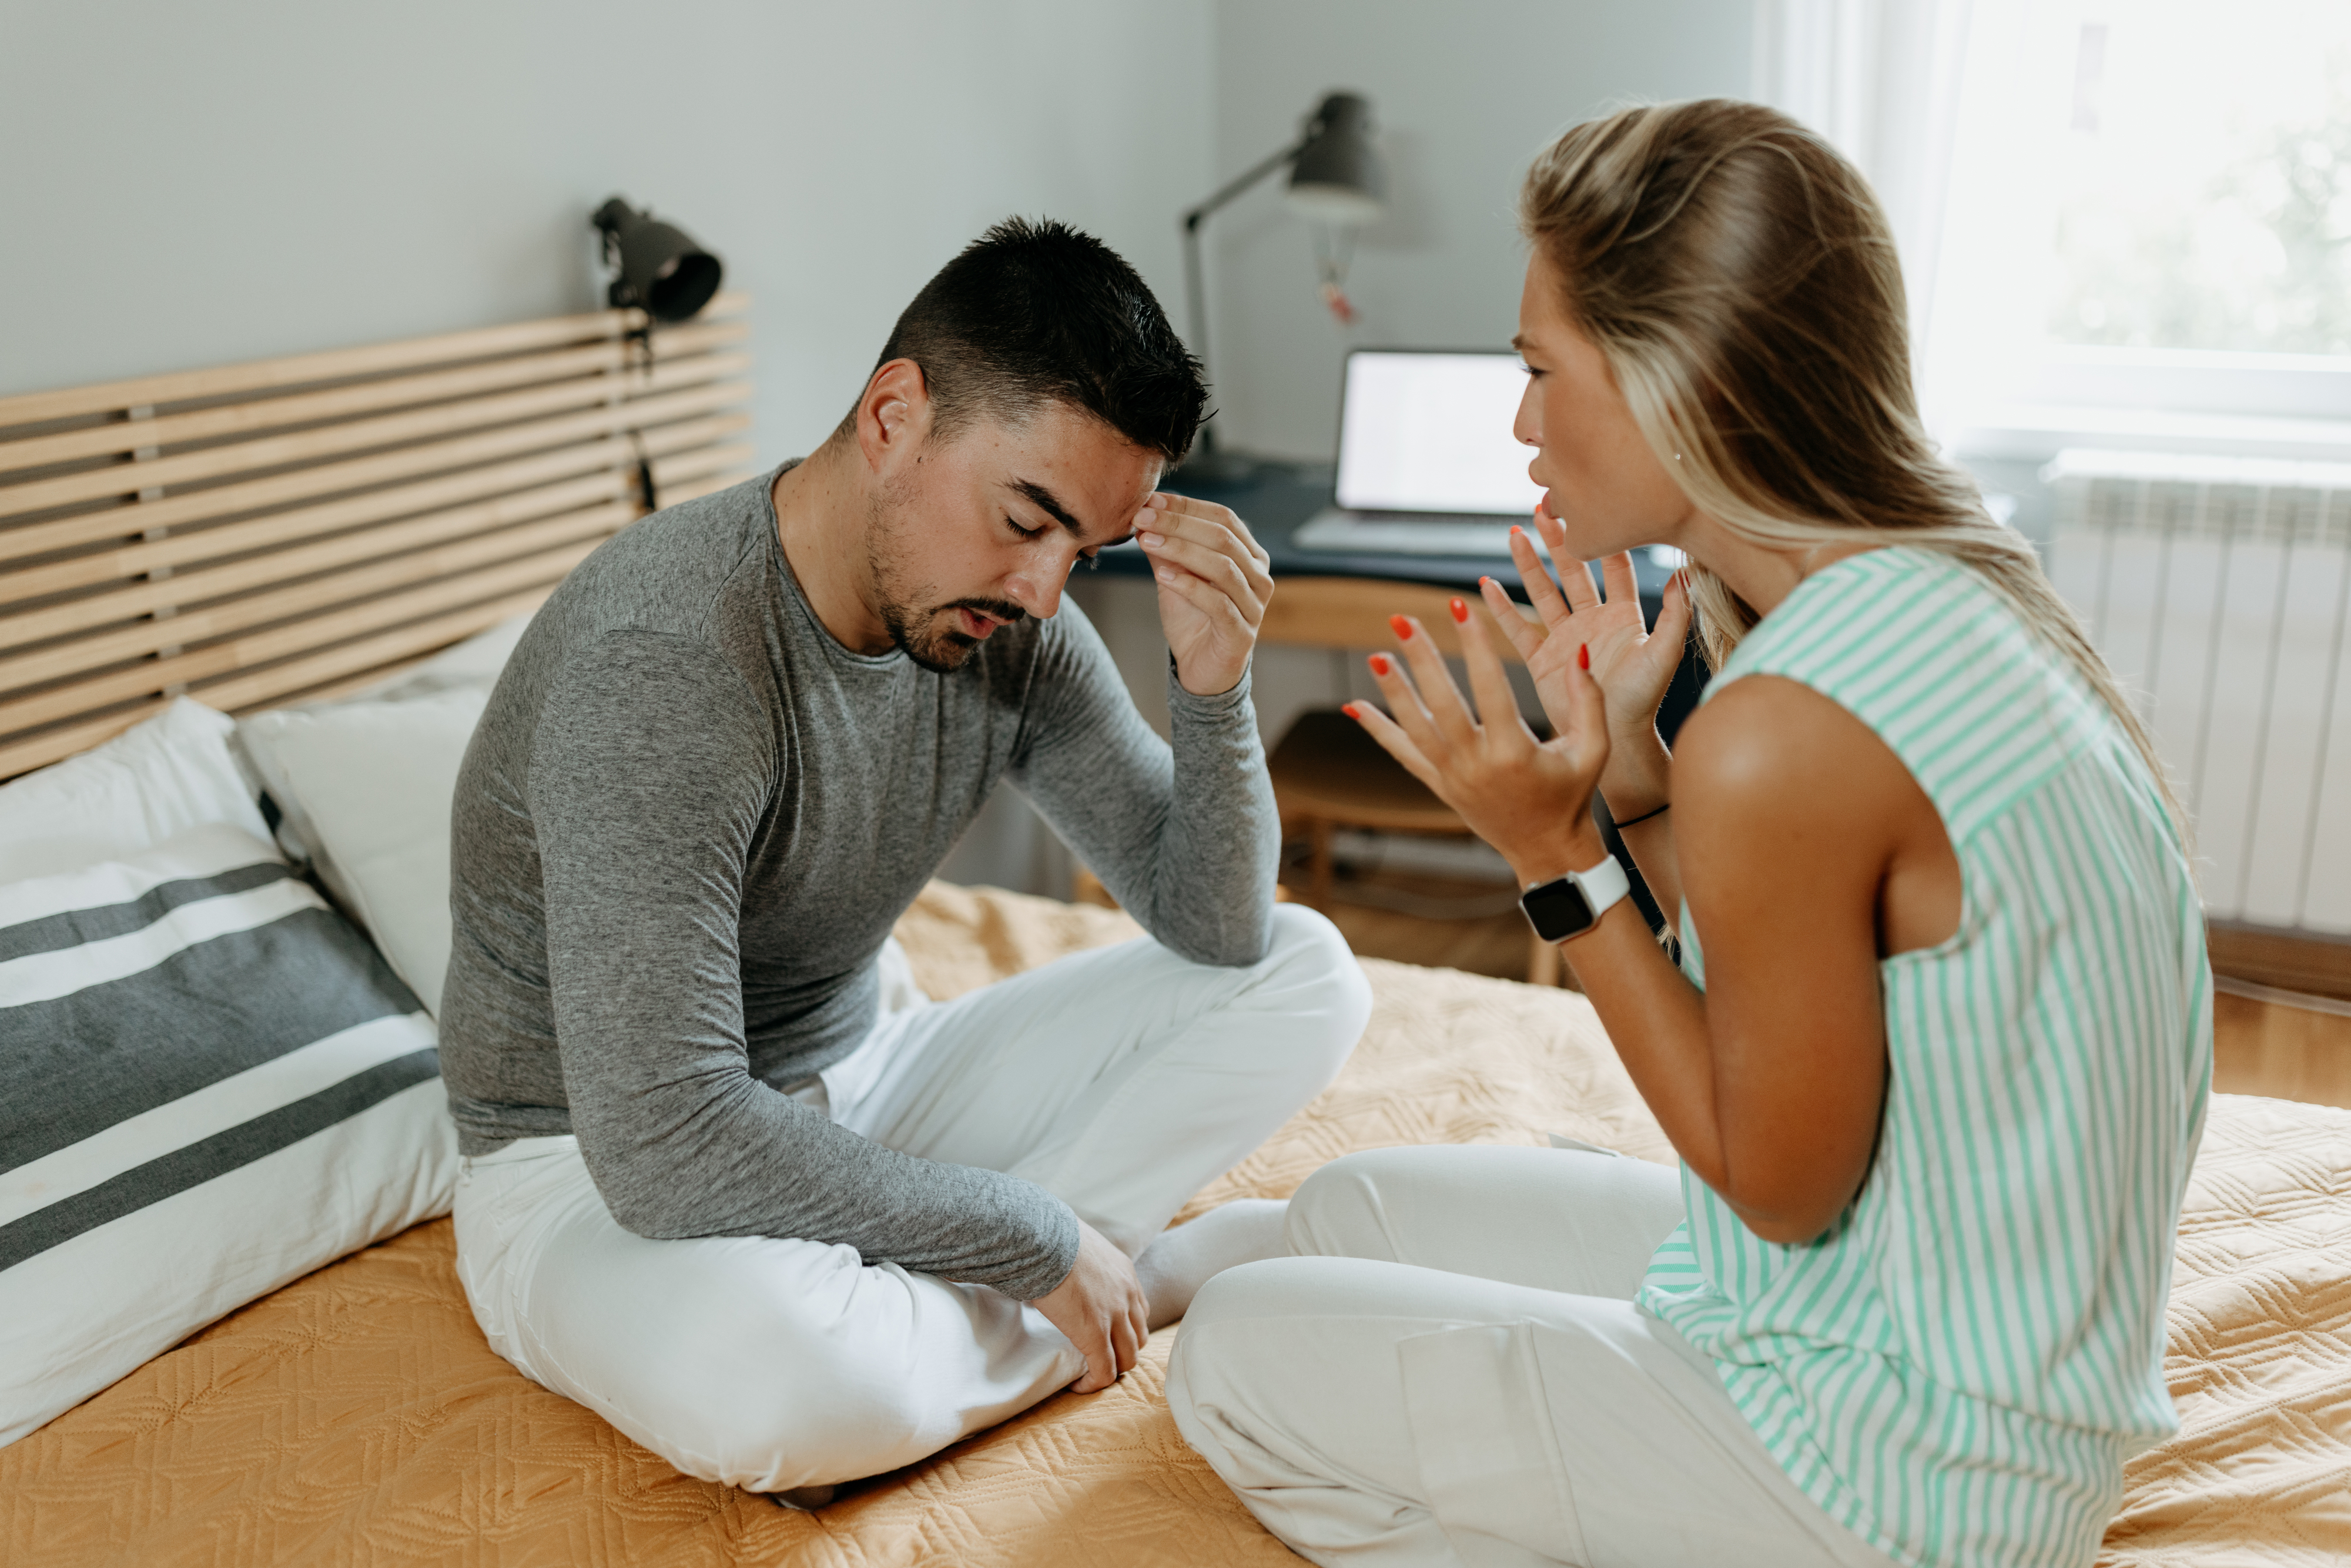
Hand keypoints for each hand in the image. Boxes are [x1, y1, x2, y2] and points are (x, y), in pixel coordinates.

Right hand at [1031, 1217, 1149, 1393]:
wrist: (1042, 1239)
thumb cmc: (1049, 1237)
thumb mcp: (1077, 1245)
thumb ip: (1079, 1262)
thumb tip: (1056, 1266)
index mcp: (1124, 1272)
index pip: (1139, 1310)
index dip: (1126, 1329)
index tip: (1106, 1337)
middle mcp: (1127, 1294)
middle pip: (1139, 1337)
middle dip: (1123, 1352)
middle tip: (1100, 1358)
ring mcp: (1114, 1315)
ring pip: (1128, 1357)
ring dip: (1112, 1368)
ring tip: (1091, 1373)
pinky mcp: (1095, 1334)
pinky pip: (1105, 1370)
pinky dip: (1094, 1383)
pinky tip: (1077, 1386)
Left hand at [1135, 493, 1272, 695]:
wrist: (1202, 670)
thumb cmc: (1193, 619)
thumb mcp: (1174, 577)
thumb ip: (1165, 549)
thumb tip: (1144, 515)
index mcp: (1250, 556)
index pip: (1223, 518)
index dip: (1186, 506)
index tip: (1151, 501)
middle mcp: (1259, 576)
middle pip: (1223, 537)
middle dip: (1178, 524)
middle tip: (1143, 518)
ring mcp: (1255, 605)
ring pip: (1222, 566)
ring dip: (1181, 550)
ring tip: (1148, 542)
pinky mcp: (1242, 633)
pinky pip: (1218, 603)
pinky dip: (1190, 586)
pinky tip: (1163, 577)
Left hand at [1348, 597, 1611, 886]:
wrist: (1546, 850)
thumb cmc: (1571, 795)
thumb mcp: (1593, 750)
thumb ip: (1588, 700)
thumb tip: (1578, 652)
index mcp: (1514, 752)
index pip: (1490, 688)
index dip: (1475, 645)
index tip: (1461, 607)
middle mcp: (1476, 765)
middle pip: (1441, 704)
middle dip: (1422, 659)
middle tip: (1402, 620)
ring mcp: (1452, 778)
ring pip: (1415, 728)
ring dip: (1393, 690)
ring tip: (1376, 654)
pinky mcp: (1439, 786)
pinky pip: (1403, 754)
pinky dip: (1377, 729)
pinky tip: (1354, 705)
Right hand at [1480, 510, 1691, 810]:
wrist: (1614, 740)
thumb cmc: (1643, 701)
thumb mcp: (1663, 655)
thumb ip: (1675, 615)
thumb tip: (1687, 573)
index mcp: (1624, 616)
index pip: (1613, 567)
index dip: (1603, 538)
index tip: (1591, 507)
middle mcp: (1593, 621)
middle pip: (1573, 571)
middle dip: (1558, 539)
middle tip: (1543, 506)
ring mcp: (1566, 638)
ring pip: (1543, 592)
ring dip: (1528, 564)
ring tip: (1513, 534)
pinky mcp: (1543, 659)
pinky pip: (1518, 627)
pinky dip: (1501, 607)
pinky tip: (1485, 584)